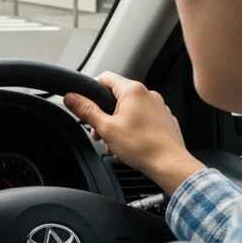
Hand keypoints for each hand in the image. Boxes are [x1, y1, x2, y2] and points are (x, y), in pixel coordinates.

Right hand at [64, 72, 203, 193]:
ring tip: (116, 142)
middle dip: (105, 114)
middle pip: (117, 96)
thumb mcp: (106, 128)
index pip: (105, 78)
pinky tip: (131, 144)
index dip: (92, 90)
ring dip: (119, 123)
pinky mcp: (165, 119)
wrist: (170, 165)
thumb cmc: (142, 147)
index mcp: (132, 90)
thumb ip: (86, 110)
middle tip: (101, 132)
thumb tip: (71, 97)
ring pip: (130, 109)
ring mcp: (159, 106)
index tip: (86, 104)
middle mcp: (148, 94)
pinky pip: (144, 118)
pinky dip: (134, 128)